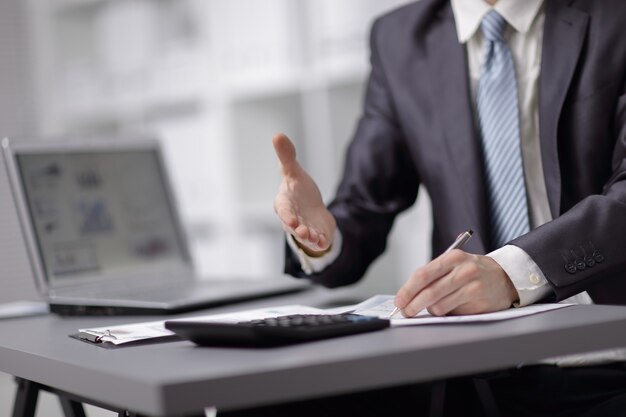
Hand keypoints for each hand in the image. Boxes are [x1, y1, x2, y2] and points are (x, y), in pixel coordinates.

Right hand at [272, 133, 336, 255]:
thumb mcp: (293, 172)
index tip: (291, 220)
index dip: (286, 215)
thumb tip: (277, 135)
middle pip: (293, 226)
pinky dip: (320, 242)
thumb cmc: (298, 190)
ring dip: (309, 238)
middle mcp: (293, 219)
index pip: (284, 210)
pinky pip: (317, 242)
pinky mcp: (317, 235)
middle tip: (302, 231)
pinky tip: (324, 241)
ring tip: (313, 237)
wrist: (312, 208)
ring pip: (305, 236)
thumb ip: (286, 156)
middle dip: (297, 230)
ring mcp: (304, 229)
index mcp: (285, 203)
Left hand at [393, 250, 518, 316]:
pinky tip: (452, 307)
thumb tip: (408, 295)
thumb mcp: (454, 264)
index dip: (407, 290)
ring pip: (439, 306)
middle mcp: (463, 270)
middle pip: (429, 292)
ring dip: (431, 310)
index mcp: (453, 257)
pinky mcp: (479, 302)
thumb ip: (433, 276)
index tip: (399, 300)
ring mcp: (473, 287)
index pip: (423, 274)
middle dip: (413, 305)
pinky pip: (453, 313)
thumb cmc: (472, 271)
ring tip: (435, 306)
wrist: (505, 277)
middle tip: (406, 312)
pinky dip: (447, 313)